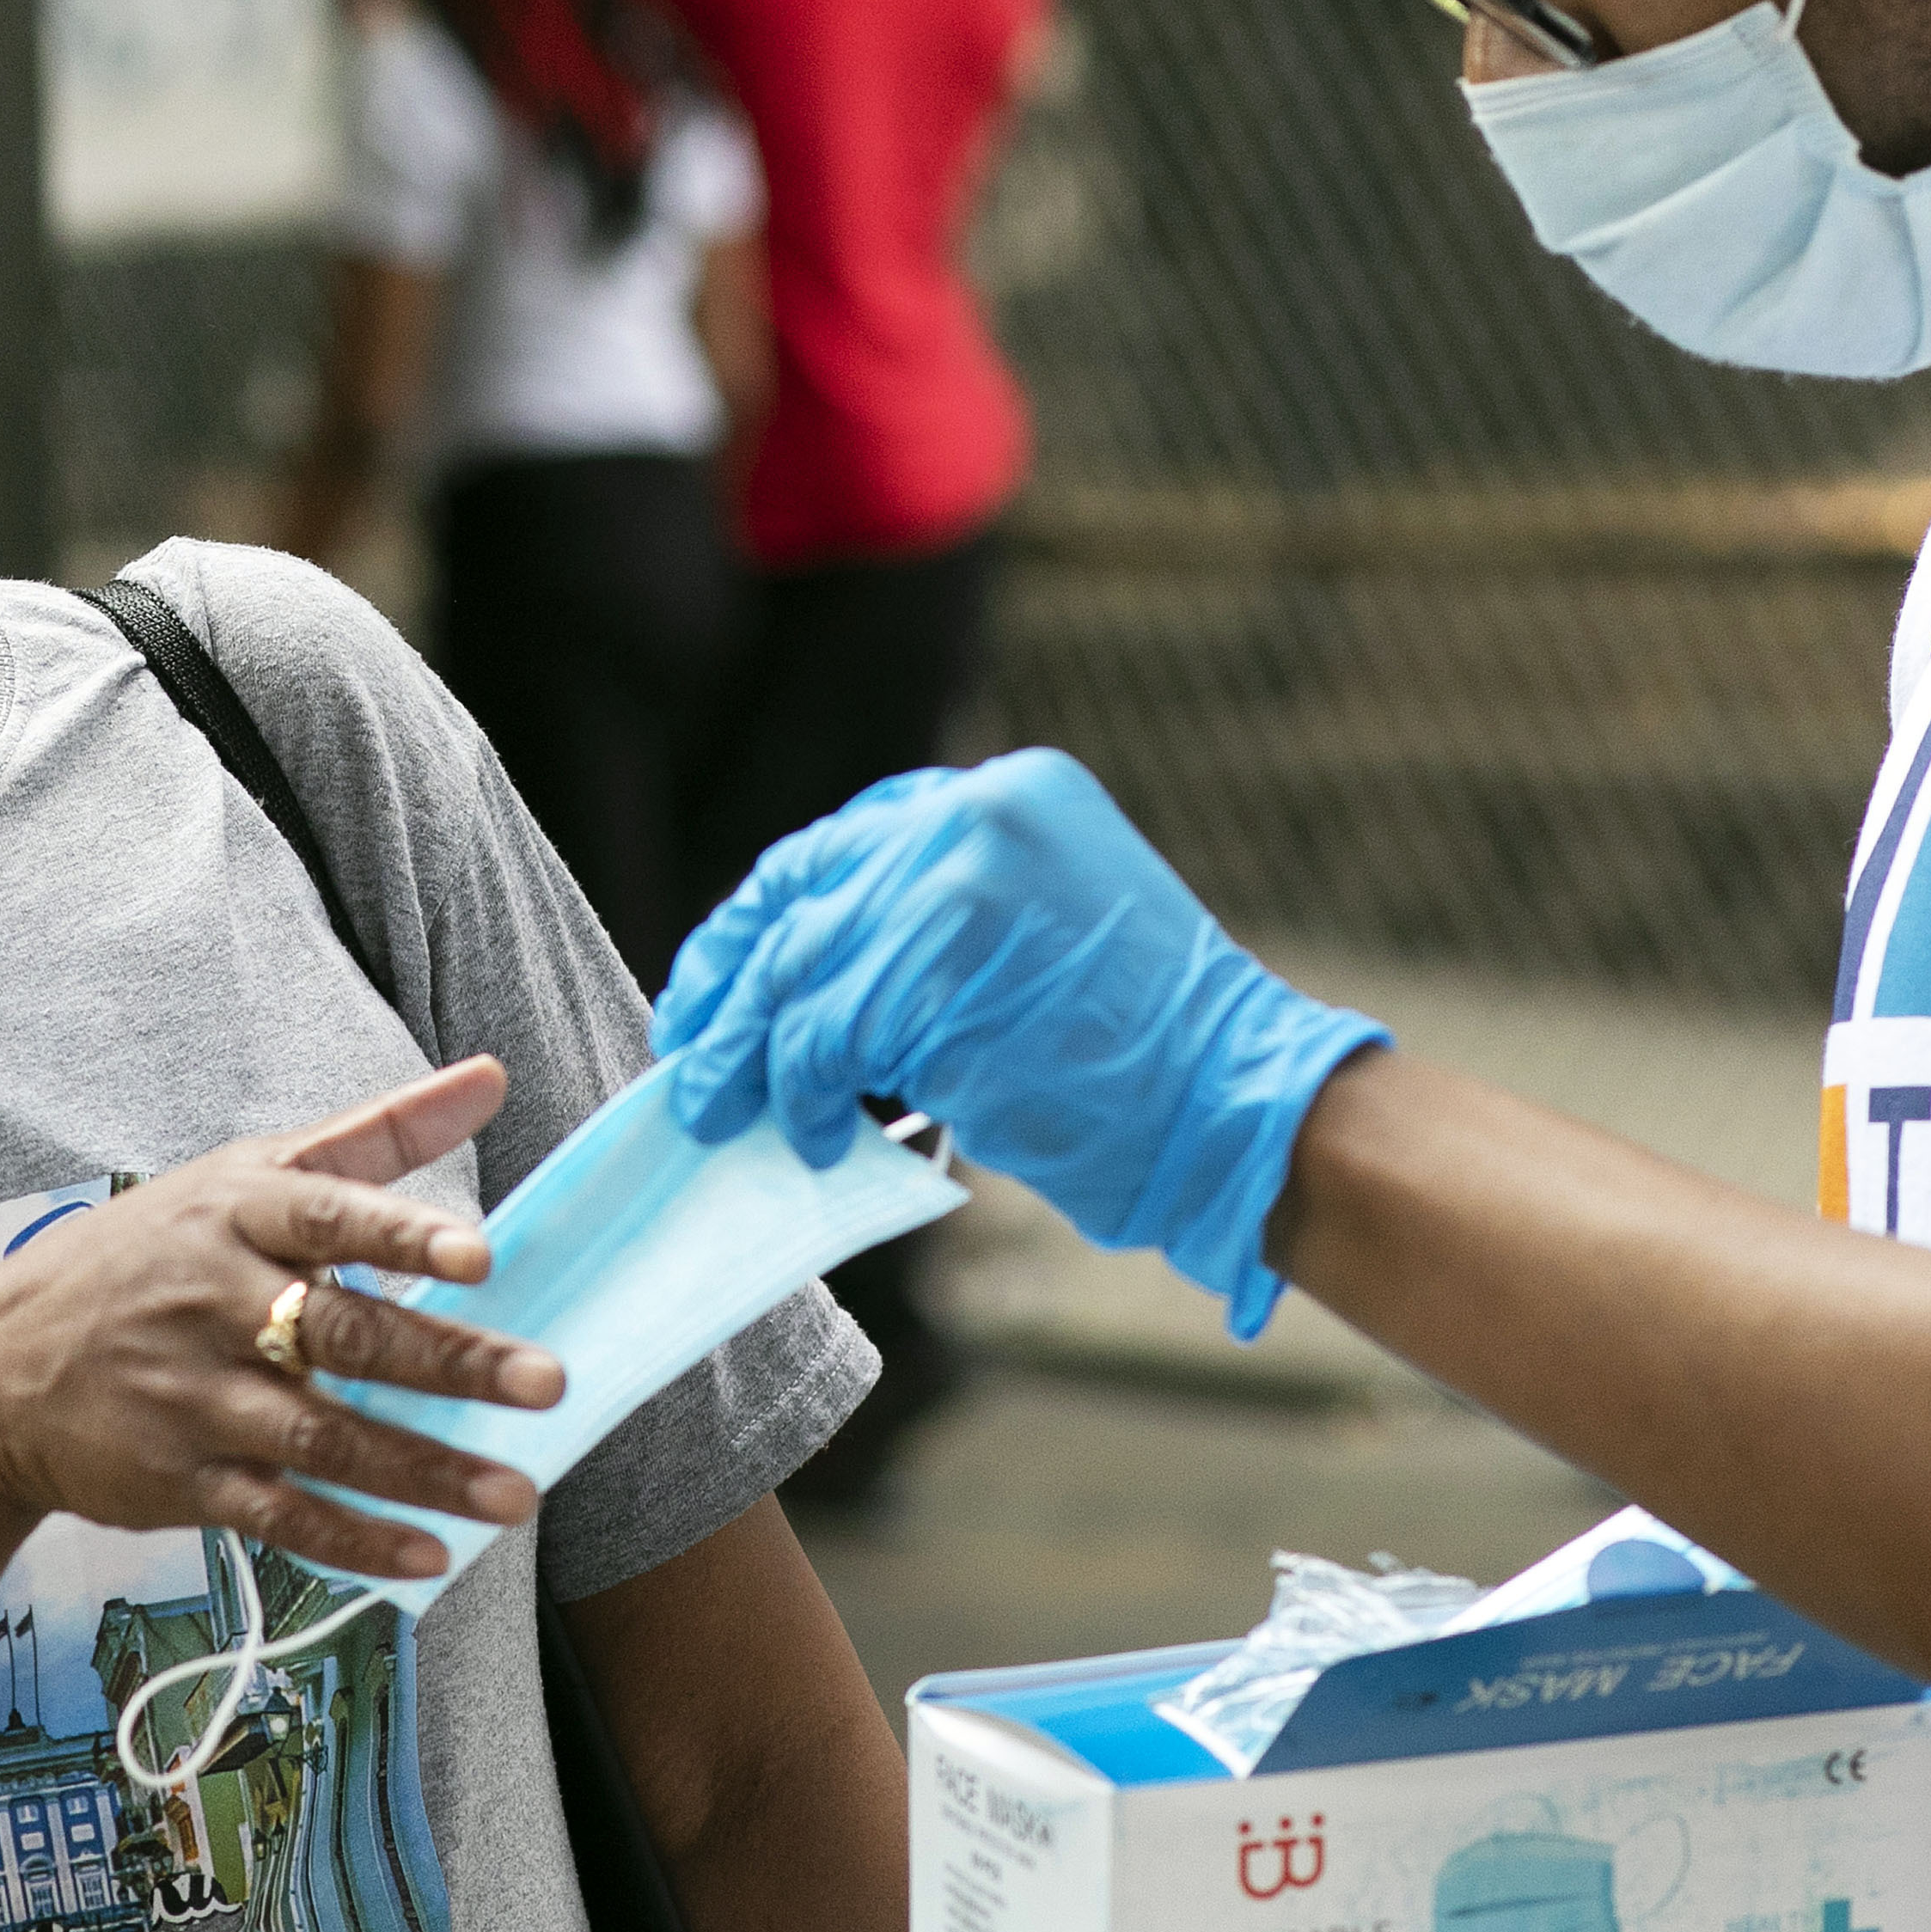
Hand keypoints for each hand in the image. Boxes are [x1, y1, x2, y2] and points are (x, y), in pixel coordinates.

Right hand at [0, 1059, 567, 1583]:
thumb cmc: (150, 1255)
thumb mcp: (245, 1175)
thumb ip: (376, 1136)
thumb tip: (491, 1076)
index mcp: (234, 1215)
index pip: (325, 1215)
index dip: (401, 1236)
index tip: (481, 1258)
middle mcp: (214, 1302)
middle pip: (342, 1334)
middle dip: (448, 1363)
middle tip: (546, 1383)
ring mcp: (196, 1397)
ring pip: (323, 1437)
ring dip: (424, 1470)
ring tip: (516, 1494)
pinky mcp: (182, 1480)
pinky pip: (281, 1514)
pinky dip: (355, 1539)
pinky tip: (429, 1555)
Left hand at [652, 749, 1386, 1336]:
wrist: (1237, 1109)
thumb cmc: (1147, 1059)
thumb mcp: (1041, 938)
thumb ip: (938, 924)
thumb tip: (812, 977)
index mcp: (1008, 794)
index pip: (846, 843)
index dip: (771, 915)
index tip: (723, 974)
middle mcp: (977, 815)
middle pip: (801, 888)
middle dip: (731, 975)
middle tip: (693, 1046)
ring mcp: (955, 886)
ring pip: (798, 967)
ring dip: (749, 1052)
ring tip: (726, 1112)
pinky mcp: (936, 973)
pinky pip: (821, 1035)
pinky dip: (798, 1093)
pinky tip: (813, 1137)